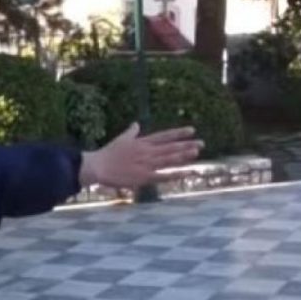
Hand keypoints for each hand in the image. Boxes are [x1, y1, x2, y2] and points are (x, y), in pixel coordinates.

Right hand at [79, 124, 201, 188]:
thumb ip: (131, 131)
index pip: (164, 136)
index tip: (192, 130)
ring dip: (183, 156)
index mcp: (143, 142)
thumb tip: (136, 123)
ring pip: (169, 159)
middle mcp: (147, 152)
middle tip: (202, 143)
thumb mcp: (121, 138)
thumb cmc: (108, 153)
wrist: (98, 166)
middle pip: (171, 147)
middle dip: (187, 145)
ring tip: (196, 153)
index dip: (178, 133)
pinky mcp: (143, 177)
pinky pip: (163, 176)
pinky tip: (185, 173)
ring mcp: (146, 164)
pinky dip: (175, 175)